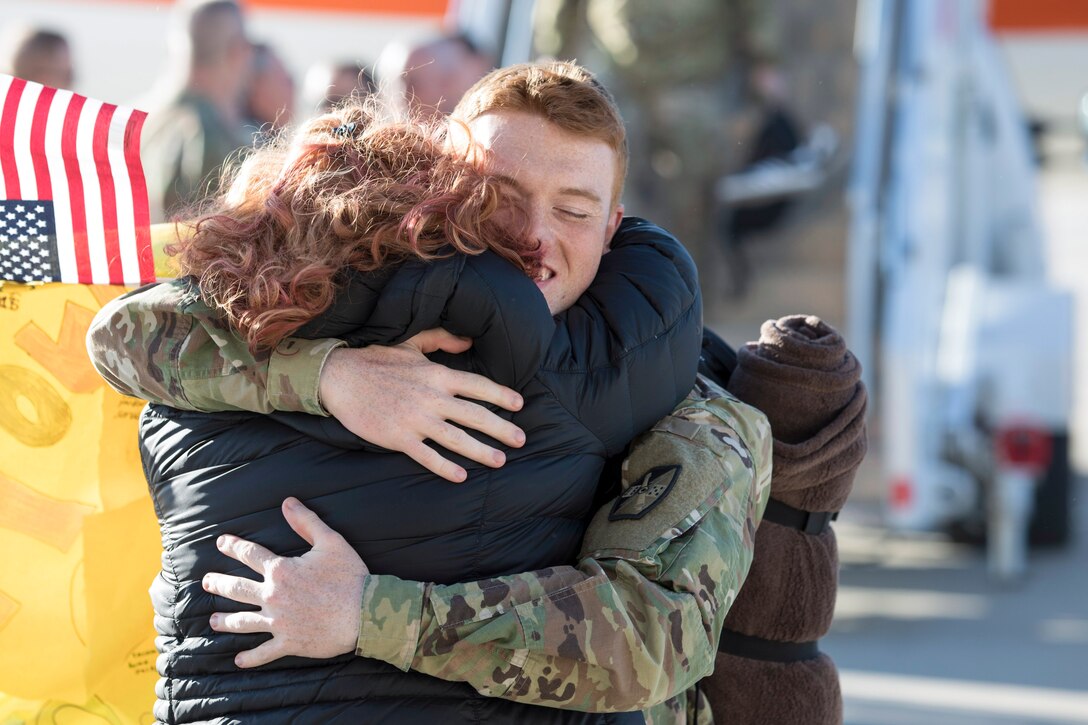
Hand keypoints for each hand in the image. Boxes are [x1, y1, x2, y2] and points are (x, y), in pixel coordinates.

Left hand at [204, 497, 366, 667]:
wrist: (365, 613)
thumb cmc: (349, 576)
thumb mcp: (331, 542)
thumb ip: (306, 522)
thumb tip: (287, 502)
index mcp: (281, 571)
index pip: (250, 554)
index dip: (234, 546)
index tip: (221, 542)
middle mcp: (273, 596)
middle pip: (237, 589)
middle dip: (219, 584)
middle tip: (206, 582)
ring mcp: (279, 622)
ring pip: (243, 622)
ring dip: (225, 621)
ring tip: (212, 621)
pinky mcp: (289, 642)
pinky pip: (264, 652)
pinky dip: (250, 658)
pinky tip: (238, 660)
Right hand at [319, 328, 525, 482]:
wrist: (339, 376)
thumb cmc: (376, 358)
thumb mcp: (411, 342)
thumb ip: (441, 339)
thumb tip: (468, 340)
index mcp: (437, 374)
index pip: (478, 386)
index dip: (501, 395)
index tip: (519, 405)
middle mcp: (432, 397)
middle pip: (475, 415)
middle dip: (501, 428)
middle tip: (521, 440)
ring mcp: (415, 419)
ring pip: (456, 439)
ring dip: (481, 451)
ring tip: (500, 460)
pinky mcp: (398, 437)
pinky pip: (426, 456)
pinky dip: (444, 467)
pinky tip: (461, 476)